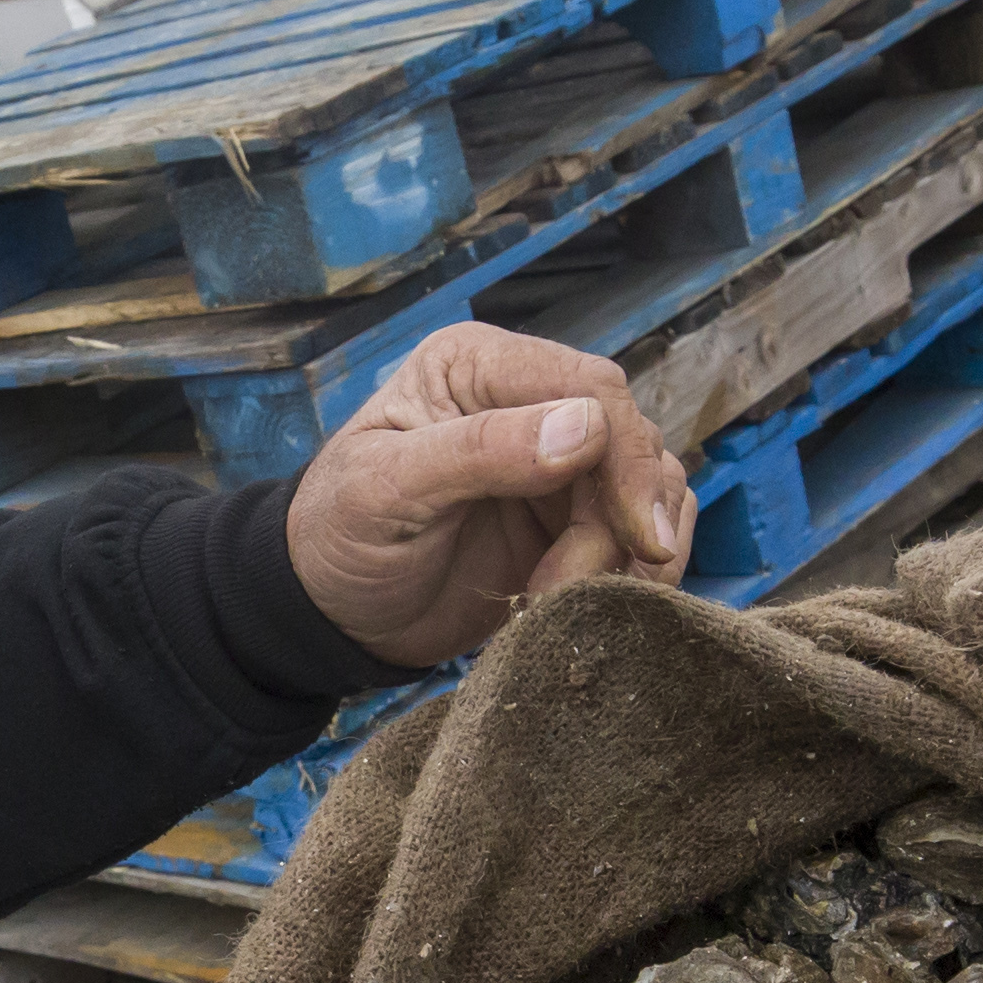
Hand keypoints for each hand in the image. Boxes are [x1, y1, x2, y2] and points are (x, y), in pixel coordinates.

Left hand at [285, 322, 691, 668]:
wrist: (331, 615)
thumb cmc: (337, 539)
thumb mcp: (386, 491)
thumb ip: (479, 452)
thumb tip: (585, 427)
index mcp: (478, 366)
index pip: (592, 387)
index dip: (627, 458)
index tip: (638, 535)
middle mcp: (527, 400)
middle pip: (631, 441)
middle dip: (622, 520)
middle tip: (574, 586)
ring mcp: (556, 461)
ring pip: (651, 488)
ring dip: (628, 553)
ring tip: (561, 599)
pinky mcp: (571, 518)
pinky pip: (637, 532)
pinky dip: (633, 571)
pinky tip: (586, 603)